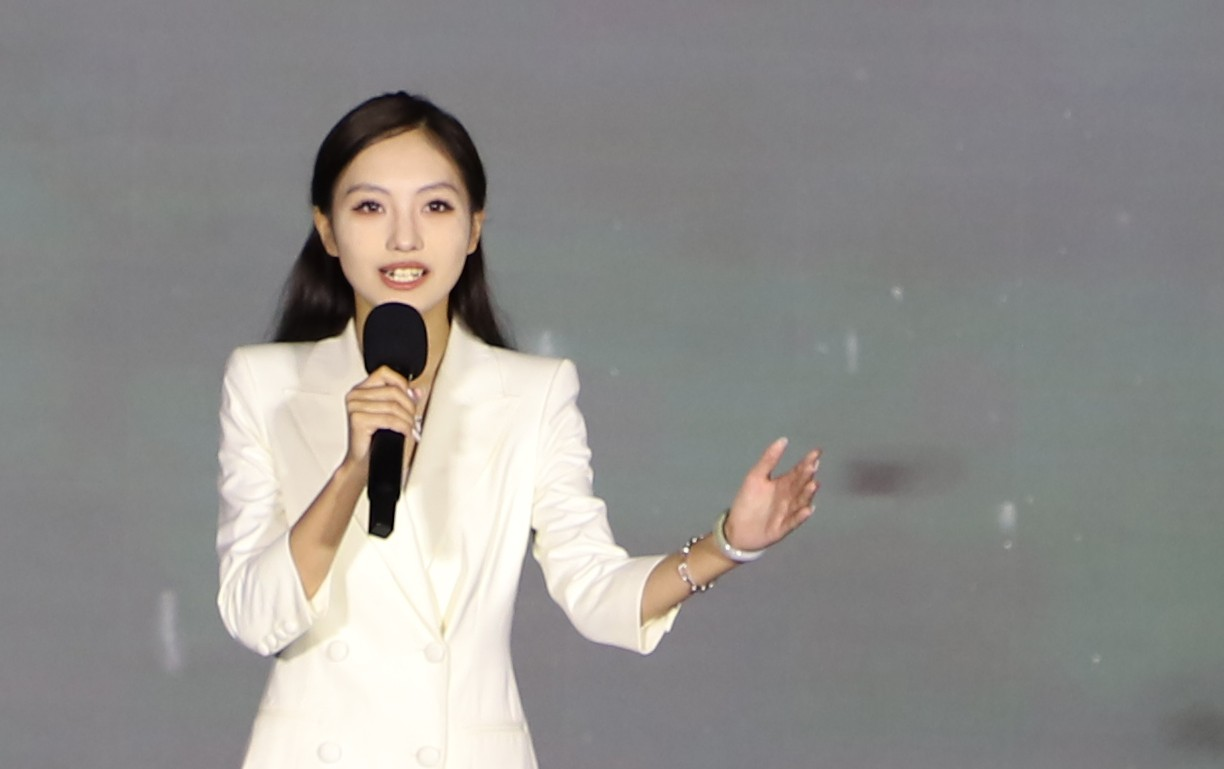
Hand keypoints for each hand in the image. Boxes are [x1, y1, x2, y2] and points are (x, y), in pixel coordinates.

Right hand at [343, 365, 423, 469]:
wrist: (363, 462)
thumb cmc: (373, 439)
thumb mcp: (390, 414)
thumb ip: (402, 399)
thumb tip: (417, 391)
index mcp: (360, 390)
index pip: (385, 373)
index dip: (402, 384)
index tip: (411, 398)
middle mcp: (355, 396)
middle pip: (393, 390)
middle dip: (409, 406)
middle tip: (413, 419)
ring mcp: (354, 406)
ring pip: (393, 406)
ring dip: (407, 419)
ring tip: (409, 428)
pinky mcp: (358, 419)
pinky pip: (389, 419)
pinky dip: (402, 426)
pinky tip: (404, 433)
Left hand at [723, 438, 820, 552]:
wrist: (737, 529)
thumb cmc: (747, 501)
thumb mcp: (755, 477)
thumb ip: (769, 459)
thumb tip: (783, 439)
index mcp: (783, 484)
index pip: (798, 471)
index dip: (807, 462)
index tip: (817, 452)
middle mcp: (789, 497)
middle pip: (801, 485)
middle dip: (807, 475)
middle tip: (813, 466)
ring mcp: (788, 512)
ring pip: (800, 502)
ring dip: (807, 494)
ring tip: (813, 485)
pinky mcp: (784, 527)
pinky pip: (793, 521)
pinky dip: (800, 516)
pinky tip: (807, 510)